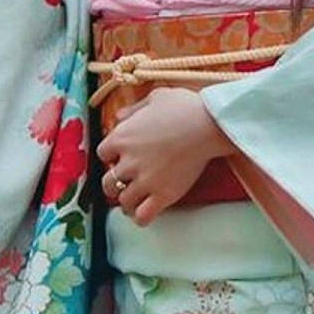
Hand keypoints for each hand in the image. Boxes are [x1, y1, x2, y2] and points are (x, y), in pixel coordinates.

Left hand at [95, 88, 235, 226]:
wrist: (210, 124)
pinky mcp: (163, 195)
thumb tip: (119, 116)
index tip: (123, 156)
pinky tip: (146, 212)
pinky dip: (141, 217)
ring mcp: (144, 181)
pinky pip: (142, 216)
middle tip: (128, 181)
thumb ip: (134, 108)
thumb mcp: (157, 97)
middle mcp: (128, 162)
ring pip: (123, 201)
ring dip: (128, 201)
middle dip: (116, 182)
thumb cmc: (186, 107)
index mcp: (122, 137)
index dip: (113, 156)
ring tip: (136, 199)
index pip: (103, 154)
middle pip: (108, 183)